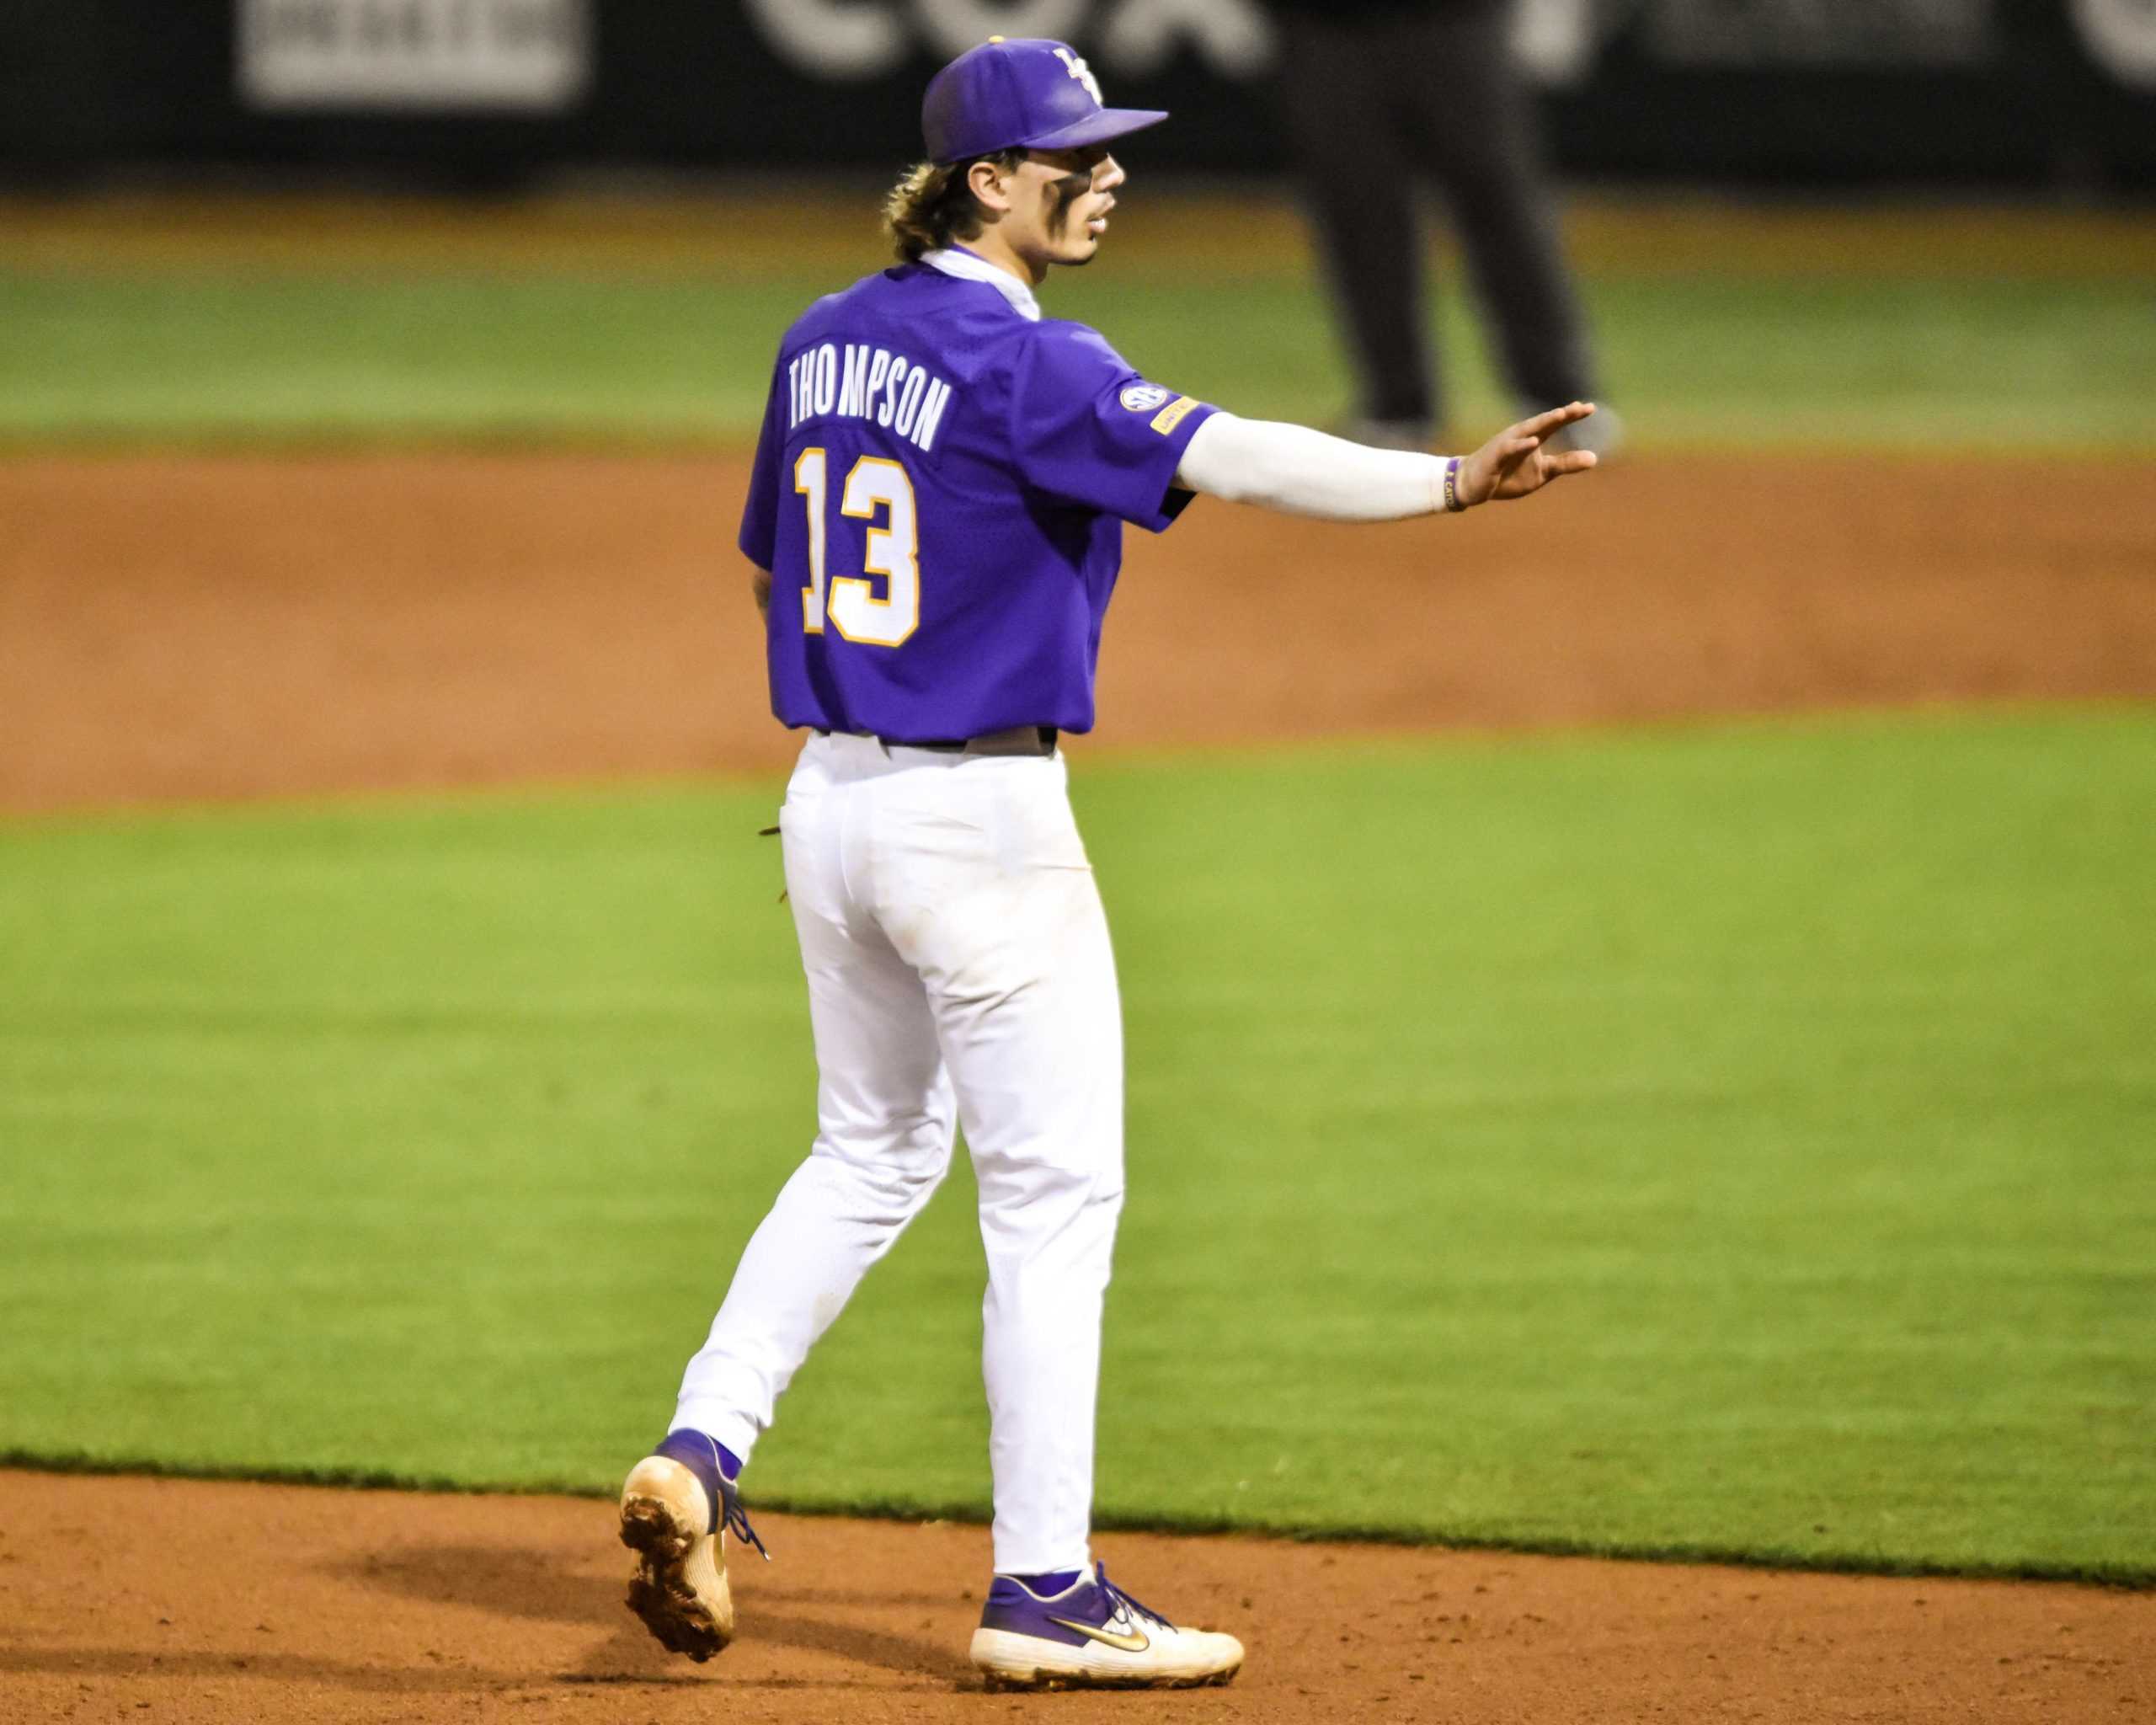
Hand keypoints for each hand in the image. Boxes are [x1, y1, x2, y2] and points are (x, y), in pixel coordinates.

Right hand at [1457, 402, 1599, 506]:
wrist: (1473, 485)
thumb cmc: (1508, 475)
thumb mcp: (1543, 472)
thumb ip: (1566, 464)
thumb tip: (1595, 458)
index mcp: (1534, 438)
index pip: (1555, 424)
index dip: (1572, 415)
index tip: (1591, 408)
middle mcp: (1521, 436)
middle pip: (1544, 421)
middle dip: (1561, 414)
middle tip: (1580, 407)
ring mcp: (1508, 443)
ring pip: (1528, 430)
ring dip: (1544, 421)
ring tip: (1561, 414)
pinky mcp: (1495, 456)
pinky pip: (1509, 448)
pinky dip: (1521, 444)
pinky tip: (1534, 442)